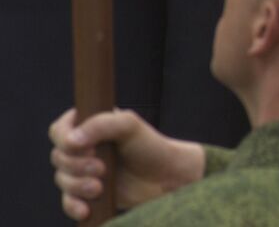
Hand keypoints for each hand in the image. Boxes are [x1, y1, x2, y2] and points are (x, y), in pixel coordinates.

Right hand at [49, 108, 204, 219]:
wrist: (165, 178)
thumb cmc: (150, 147)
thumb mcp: (129, 125)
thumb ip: (101, 125)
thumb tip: (70, 141)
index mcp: (91, 125)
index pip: (59, 130)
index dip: (65, 140)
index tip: (88, 148)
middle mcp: (85, 147)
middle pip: (58, 157)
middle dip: (77, 166)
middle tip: (102, 168)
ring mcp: (84, 171)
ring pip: (62, 179)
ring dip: (78, 185)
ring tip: (100, 187)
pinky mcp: (88, 192)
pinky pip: (68, 201)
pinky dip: (73, 205)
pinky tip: (86, 209)